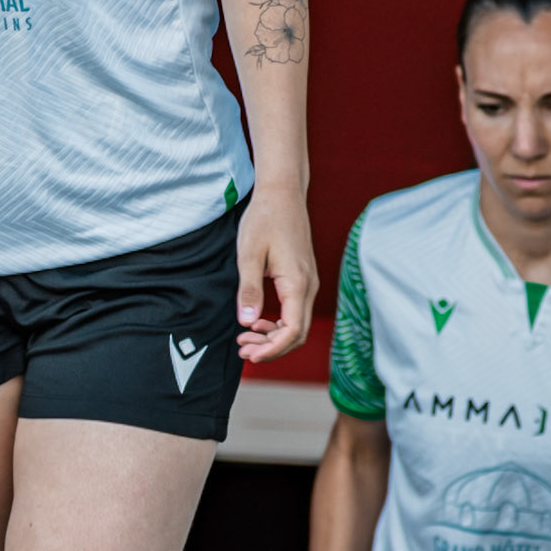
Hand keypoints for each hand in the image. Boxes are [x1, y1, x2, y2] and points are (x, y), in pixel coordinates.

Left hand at [236, 184, 317, 362]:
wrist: (282, 194)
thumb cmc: (265, 220)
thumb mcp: (249, 254)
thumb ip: (249, 290)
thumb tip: (247, 322)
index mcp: (297, 283)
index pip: (292, 331)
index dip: (272, 349)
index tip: (250, 356)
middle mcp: (308, 286)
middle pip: (297, 333)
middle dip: (271, 348)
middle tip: (242, 351)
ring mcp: (308, 282)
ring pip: (296, 324)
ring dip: (273, 337)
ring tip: (245, 339)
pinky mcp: (302, 278)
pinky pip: (295, 311)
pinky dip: (277, 323)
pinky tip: (257, 322)